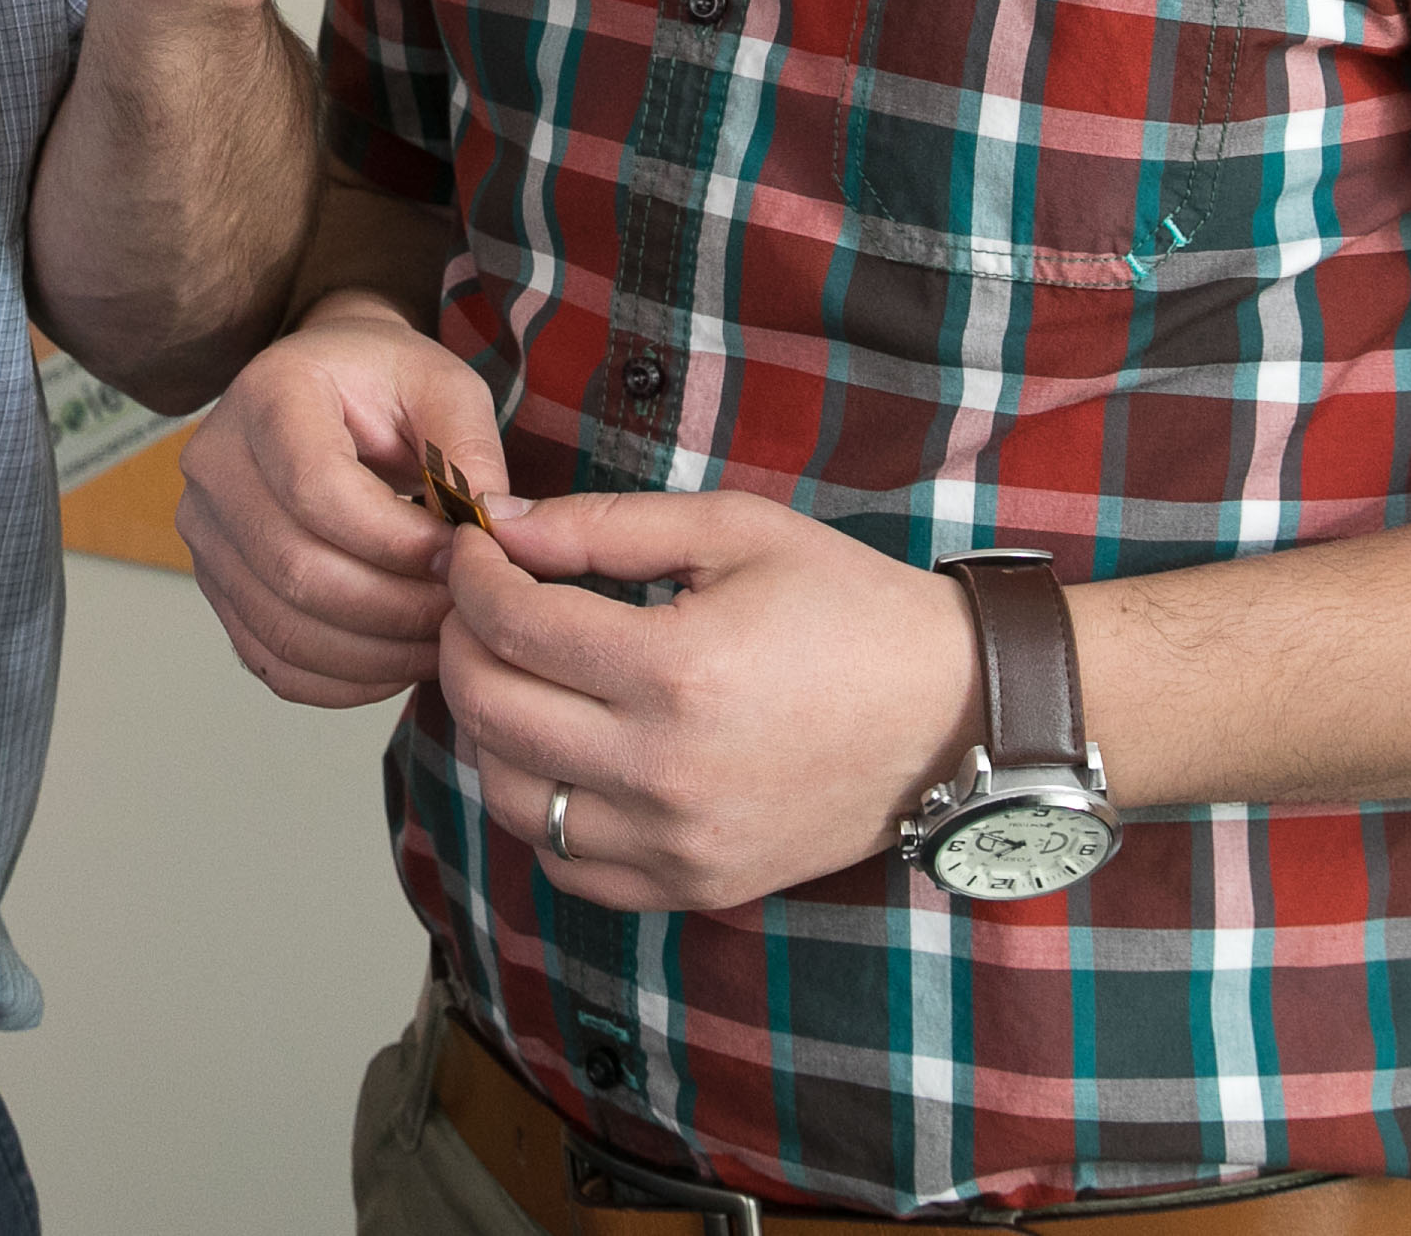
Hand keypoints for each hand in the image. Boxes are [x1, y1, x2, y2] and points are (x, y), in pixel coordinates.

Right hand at [180, 294, 511, 706]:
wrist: (330, 386)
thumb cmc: (386, 382)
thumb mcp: (446, 387)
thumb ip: (470, 453)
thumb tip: (489, 534)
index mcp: (270, 395)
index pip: (317, 489)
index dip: (398, 540)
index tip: (462, 553)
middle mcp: (216, 464)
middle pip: (297, 570)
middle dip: (398, 608)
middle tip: (465, 611)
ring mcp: (206, 531)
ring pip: (284, 629)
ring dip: (378, 654)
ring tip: (442, 639)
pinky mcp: (217, 586)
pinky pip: (274, 662)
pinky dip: (344, 680)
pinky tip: (398, 659)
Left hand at [436, 489, 984, 909]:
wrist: (950, 712)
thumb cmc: (847, 606)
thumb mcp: (734, 530)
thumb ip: (603, 525)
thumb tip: (498, 524)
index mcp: (676, 671)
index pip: (514, 624)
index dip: (470, 578)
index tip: (470, 551)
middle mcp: (666, 771)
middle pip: (492, 710)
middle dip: (460, 643)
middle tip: (476, 605)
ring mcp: (678, 843)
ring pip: (512, 796)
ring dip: (489, 728)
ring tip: (516, 673)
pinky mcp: (693, 885)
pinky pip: (568, 864)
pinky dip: (541, 807)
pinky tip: (562, 751)